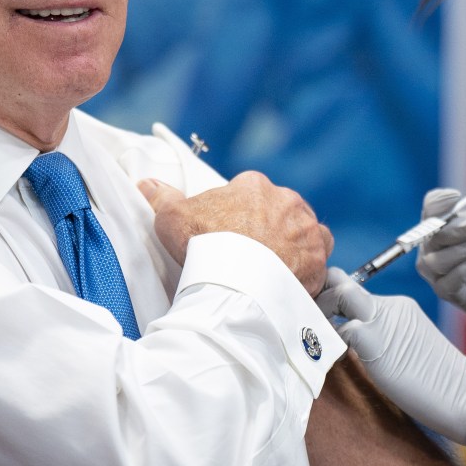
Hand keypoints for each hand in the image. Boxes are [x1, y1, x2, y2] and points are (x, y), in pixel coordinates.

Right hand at [140, 171, 332, 293]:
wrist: (236, 281)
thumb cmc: (204, 244)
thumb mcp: (173, 217)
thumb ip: (162, 197)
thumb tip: (147, 184)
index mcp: (254, 186)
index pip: (250, 192)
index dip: (239, 212)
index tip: (230, 231)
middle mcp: (286, 201)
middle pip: (280, 211)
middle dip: (270, 227)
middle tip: (252, 252)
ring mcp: (305, 230)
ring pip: (305, 232)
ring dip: (295, 244)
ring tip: (276, 266)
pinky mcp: (317, 259)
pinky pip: (318, 261)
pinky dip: (309, 269)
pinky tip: (292, 281)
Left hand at [315, 268, 465, 448]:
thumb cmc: (437, 381)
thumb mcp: (406, 347)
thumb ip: (382, 336)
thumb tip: (350, 339)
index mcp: (398, 305)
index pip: (354, 289)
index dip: (333, 295)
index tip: (321, 311)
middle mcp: (390, 305)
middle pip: (342, 284)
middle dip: (320, 296)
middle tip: (306, 317)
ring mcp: (383, 320)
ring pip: (338, 298)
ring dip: (319, 311)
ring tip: (311, 332)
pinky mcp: (376, 340)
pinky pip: (341, 328)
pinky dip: (327, 335)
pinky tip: (322, 350)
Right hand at [416, 187, 465, 323]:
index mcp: (450, 222)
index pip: (429, 212)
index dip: (437, 204)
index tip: (455, 196)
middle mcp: (442, 249)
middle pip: (428, 237)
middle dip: (455, 227)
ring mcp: (448, 275)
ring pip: (434, 262)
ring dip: (462, 247)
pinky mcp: (461, 298)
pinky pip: (446, 286)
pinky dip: (462, 269)